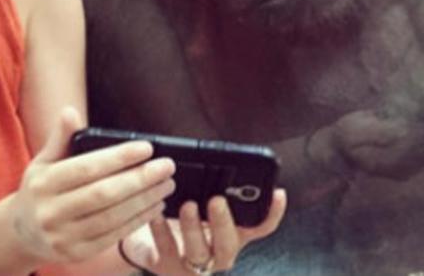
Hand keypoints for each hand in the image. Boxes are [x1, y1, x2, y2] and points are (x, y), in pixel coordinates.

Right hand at [10, 107, 176, 263]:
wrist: (22, 234)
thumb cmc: (40, 190)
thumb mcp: (43, 162)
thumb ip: (60, 138)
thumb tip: (70, 112)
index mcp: (44, 183)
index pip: (87, 168)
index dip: (119, 157)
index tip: (147, 148)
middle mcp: (51, 212)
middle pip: (104, 194)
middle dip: (140, 179)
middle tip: (166, 167)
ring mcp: (63, 237)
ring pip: (113, 217)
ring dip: (145, 200)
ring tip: (166, 185)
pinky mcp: (77, 254)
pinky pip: (114, 237)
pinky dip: (138, 221)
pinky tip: (155, 207)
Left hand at [120, 189, 287, 273]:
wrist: (147, 242)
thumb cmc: (179, 218)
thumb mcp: (201, 200)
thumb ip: (212, 187)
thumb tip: (218, 158)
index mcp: (232, 234)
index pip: (259, 227)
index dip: (272, 213)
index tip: (277, 192)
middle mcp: (217, 252)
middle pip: (229, 243)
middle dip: (223, 222)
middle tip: (216, 200)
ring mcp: (193, 264)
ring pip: (199, 250)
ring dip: (193, 227)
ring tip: (187, 205)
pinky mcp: (167, 266)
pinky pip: (167, 249)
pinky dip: (162, 231)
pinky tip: (158, 215)